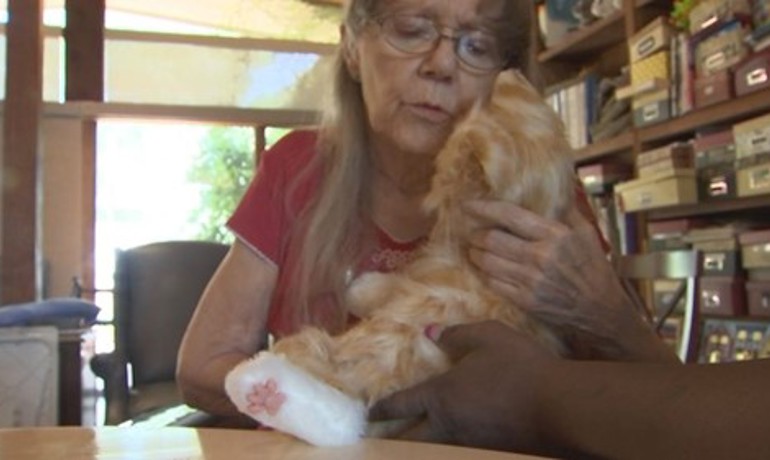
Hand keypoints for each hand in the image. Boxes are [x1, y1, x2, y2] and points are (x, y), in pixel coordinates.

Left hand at [369, 321, 562, 455]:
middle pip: (409, 441)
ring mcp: (470, 443)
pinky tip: (456, 435)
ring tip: (413, 439)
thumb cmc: (519, 365)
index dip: (383, 409)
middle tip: (379, 440)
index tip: (370, 414)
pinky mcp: (491, 450)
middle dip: (392, 441)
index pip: (401, 405)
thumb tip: (431, 332)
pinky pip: (461, 448)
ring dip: (419, 444)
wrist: (559, 405)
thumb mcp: (487, 337)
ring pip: (434, 448)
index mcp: (440, 396)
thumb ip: (456, 335)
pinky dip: (450, 444)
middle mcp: (448, 425)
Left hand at [463, 200, 673, 360]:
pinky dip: (484, 274)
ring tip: (475, 250)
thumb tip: (554, 186)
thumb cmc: (594, 267)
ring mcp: (531, 281)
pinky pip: (493, 284)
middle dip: (476, 235)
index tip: (468, 205)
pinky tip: (484, 270)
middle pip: (492, 240)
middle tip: (473, 233)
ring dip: (476, 254)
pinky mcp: (526, 301)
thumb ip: (566, 209)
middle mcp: (540, 257)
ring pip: (488, 263)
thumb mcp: (586, 233)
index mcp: (554, 235)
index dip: (484, 209)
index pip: (510, 216)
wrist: (601, 309)